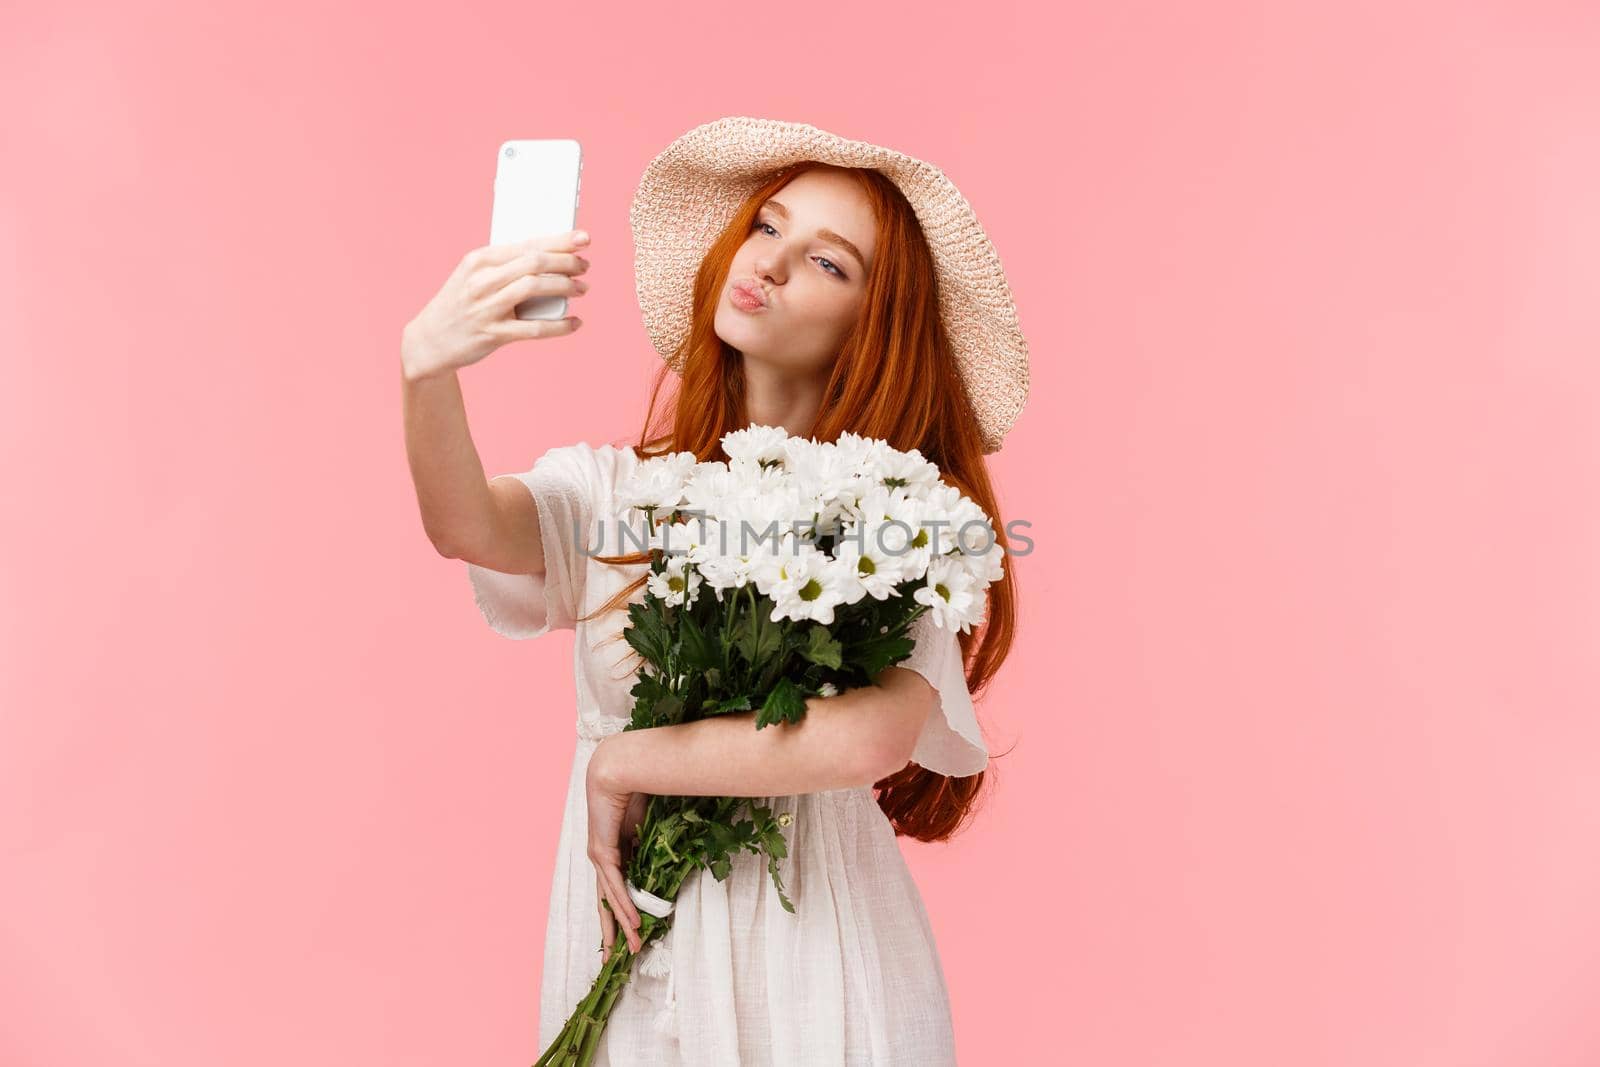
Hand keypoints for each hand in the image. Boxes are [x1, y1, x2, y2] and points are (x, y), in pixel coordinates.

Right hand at [400, 229, 591, 380]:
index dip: (559, 241)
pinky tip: (574, 323)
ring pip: (534, 288)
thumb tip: (551, 260)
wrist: (430, 341)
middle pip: (534, 263)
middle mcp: (481, 280)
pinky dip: (559, 326)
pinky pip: (533, 329)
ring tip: (581, 289)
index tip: (583, 238)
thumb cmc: (461, 305)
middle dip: (566, 262)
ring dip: (565, 287)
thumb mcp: (474, 277)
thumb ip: (506, 267)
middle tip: (584, 267)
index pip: (526, 244)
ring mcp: (486, 307)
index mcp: (479, 259)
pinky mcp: (492, 334)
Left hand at [586, 736, 644, 954]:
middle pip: (606, 901)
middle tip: (616, 958)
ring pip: (609, 899)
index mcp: (614, 851)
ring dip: (620, 925)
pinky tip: (632, 923)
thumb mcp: (651, 823)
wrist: (619, 766)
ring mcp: (600, 856)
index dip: (620, 912)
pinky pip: (615, 885)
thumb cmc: (638, 786)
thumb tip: (674, 852)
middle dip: (613, 930)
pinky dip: (623, 905)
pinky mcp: (603, 852)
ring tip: (629, 949)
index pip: (616, 889)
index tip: (629, 933)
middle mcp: (603, 857)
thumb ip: (658, 841)